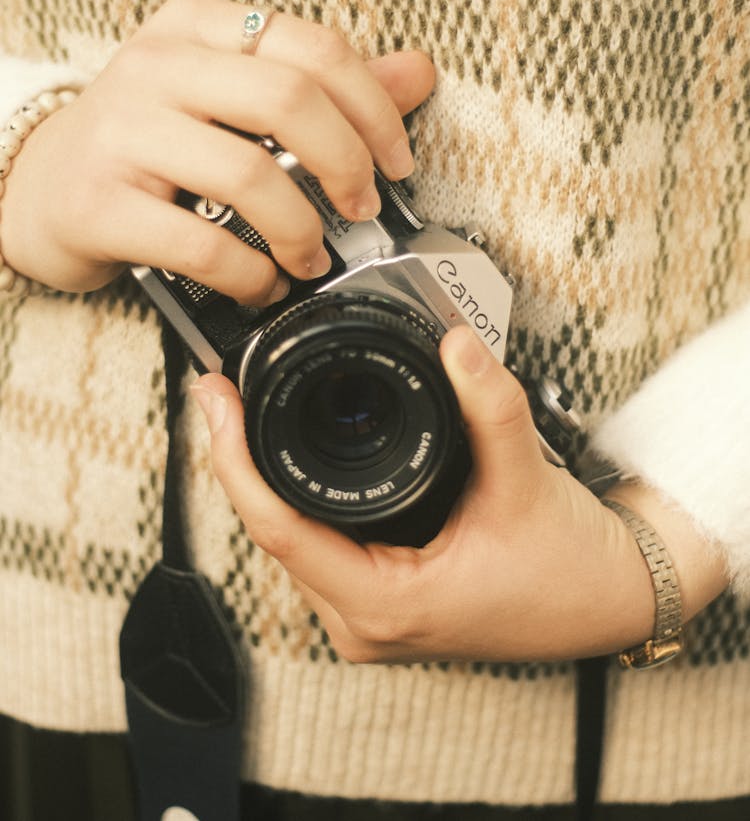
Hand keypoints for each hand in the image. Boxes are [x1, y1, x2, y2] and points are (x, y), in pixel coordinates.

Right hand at [0, 0, 434, 298]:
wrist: (38, 186)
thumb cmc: (149, 139)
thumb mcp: (228, 94)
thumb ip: (322, 85)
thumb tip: (417, 71)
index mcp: (197, 26)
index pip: (312, 46)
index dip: (374, 109)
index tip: (395, 163)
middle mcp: (155, 66)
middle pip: (289, 99)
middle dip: (347, 164)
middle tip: (362, 208)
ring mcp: (122, 133)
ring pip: (249, 173)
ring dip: (302, 230)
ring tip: (311, 257)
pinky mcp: (100, 203)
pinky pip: (201, 243)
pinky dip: (251, 274)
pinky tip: (264, 284)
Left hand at [196, 324, 728, 663]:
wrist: (610, 598)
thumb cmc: (571, 564)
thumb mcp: (524, 479)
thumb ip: (489, 406)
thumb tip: (454, 343)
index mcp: (386, 605)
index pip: (278, 528)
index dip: (235, 459)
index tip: (215, 401)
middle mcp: (365, 623)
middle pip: (274, 534)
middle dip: (241, 461)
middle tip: (222, 392)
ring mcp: (370, 619)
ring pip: (292, 544)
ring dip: (267, 480)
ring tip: (243, 415)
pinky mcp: (382, 604)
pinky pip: (318, 549)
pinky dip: (301, 500)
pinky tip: (290, 458)